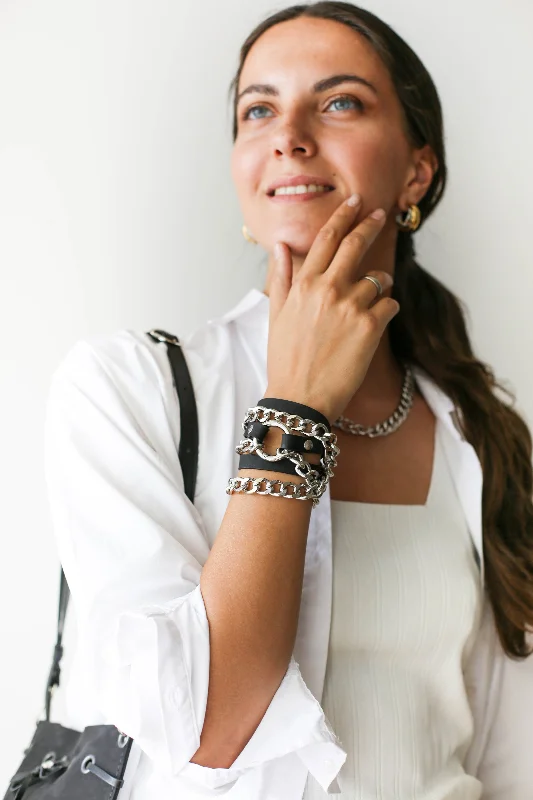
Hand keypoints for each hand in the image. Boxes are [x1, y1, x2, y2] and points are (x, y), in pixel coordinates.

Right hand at [266, 195, 398, 424]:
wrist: (299, 397)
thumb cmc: (285, 360)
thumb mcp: (277, 315)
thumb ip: (282, 278)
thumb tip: (281, 247)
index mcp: (304, 285)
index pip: (327, 239)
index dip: (343, 217)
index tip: (355, 202)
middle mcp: (328, 289)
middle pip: (355, 245)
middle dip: (370, 225)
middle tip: (380, 214)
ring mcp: (351, 307)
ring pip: (379, 279)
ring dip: (380, 284)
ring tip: (372, 300)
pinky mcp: (370, 327)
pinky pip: (390, 305)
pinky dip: (387, 310)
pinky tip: (376, 323)